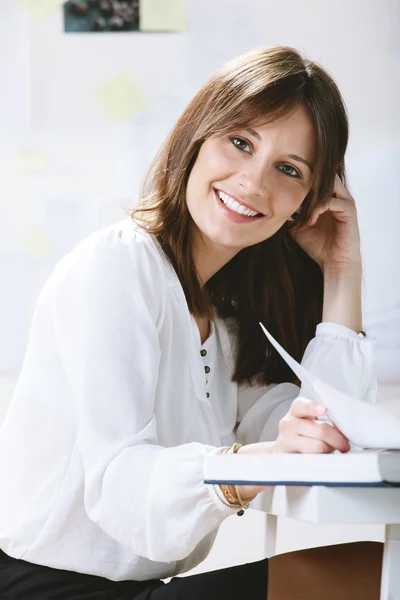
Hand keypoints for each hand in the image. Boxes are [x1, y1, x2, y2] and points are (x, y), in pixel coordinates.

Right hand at [234, 397, 349, 499]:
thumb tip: (344, 430)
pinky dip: (320, 462)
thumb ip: (325, 421)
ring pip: (317, 447)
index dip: (313, 407)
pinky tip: (320, 459)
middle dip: (338, 439)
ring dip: (329, 450)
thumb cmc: (304, 434)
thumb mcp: (311, 422)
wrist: (283, 450)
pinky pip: (311, 461)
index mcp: (296, 411)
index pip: (302, 405)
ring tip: (330, 451)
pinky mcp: (287, 459)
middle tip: (344, 445)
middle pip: (320, 430)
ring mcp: (285, 441)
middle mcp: (288, 424)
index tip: (324, 409)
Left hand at [291, 174, 361, 270]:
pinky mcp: (349, 211)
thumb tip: (275, 203)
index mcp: (327, 197)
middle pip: (323, 176)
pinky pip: (333, 201)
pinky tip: (311, 221)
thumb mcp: (298, 227)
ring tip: (301, 210)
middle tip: (292, 196)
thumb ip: (291, 214)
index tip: (285, 194)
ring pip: (329, 186)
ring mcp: (345, 202)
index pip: (315, 178)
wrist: (333, 263)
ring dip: (312, 196)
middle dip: (307, 185)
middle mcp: (338, 196)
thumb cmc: (318, 245)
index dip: (301, 182)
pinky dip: (319, 208)